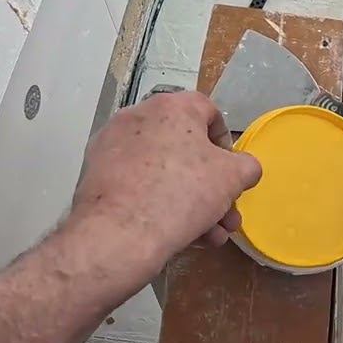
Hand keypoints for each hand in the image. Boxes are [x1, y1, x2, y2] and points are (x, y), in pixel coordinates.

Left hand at [68, 91, 261, 277]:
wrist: (119, 232)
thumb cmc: (183, 193)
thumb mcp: (233, 178)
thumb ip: (246, 166)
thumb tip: (243, 168)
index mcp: (172, 106)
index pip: (209, 112)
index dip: (225, 144)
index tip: (232, 173)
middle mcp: (138, 116)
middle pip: (185, 149)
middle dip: (211, 187)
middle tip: (224, 217)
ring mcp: (113, 145)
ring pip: (163, 172)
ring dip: (191, 202)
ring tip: (208, 236)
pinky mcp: (96, 173)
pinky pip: (138, 184)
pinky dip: (159, 203)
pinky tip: (178, 235)